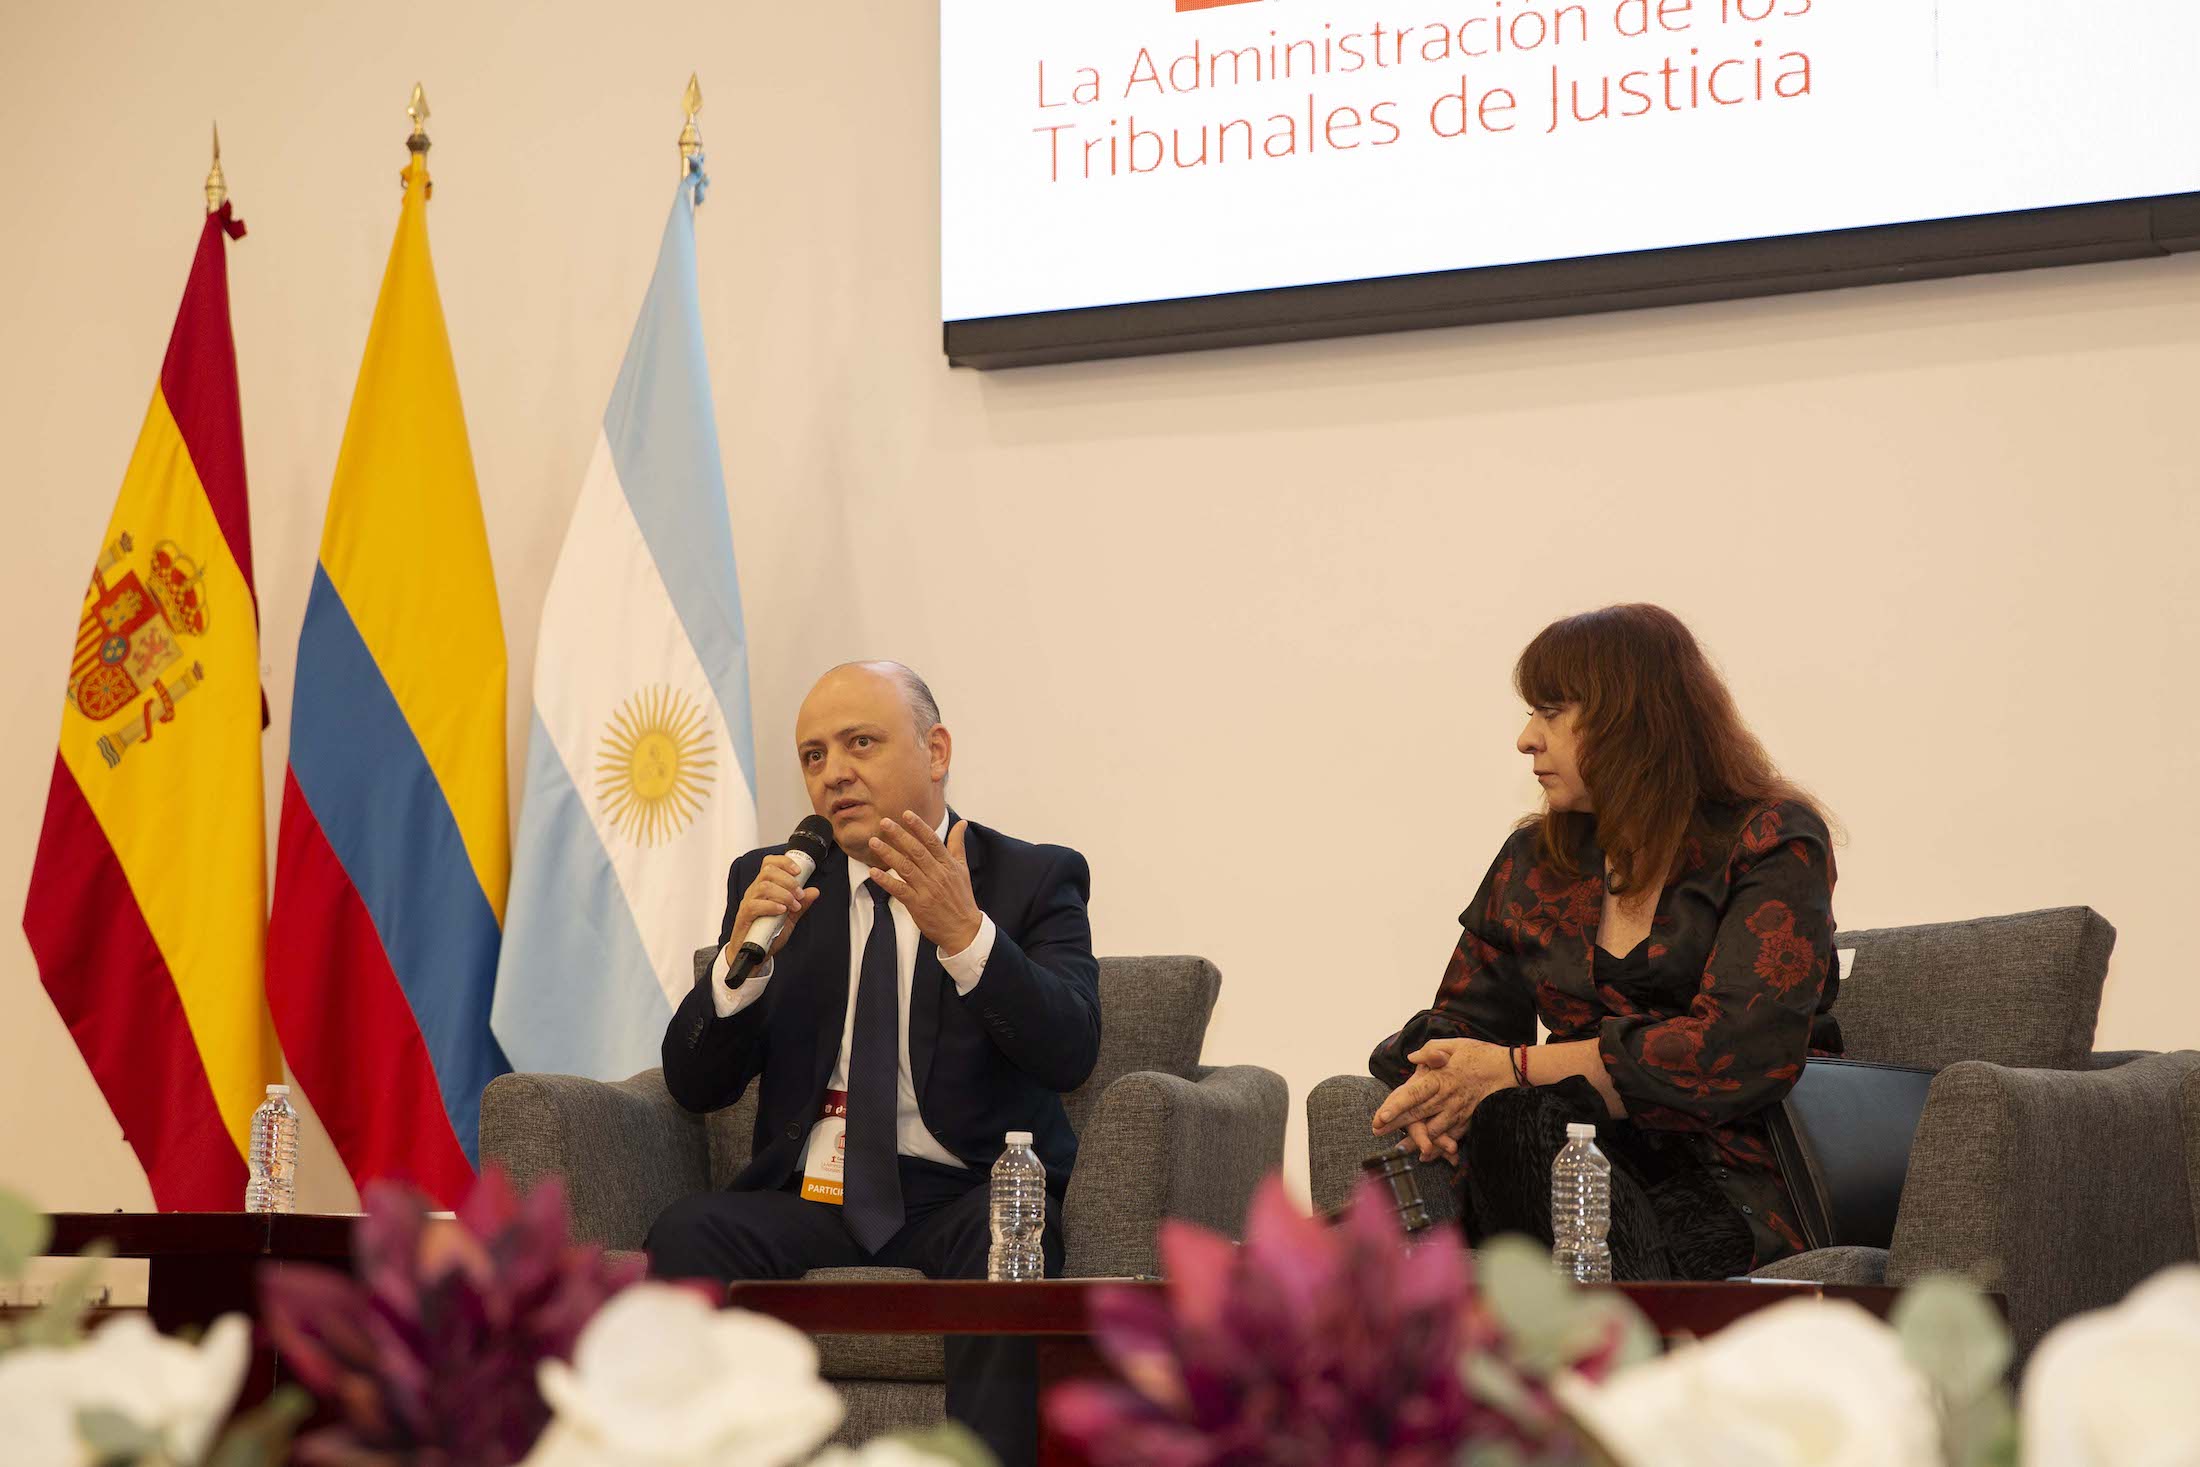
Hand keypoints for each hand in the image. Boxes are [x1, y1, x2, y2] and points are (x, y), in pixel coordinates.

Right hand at [728, 854, 820, 962]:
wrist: (754, 954)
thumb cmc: (767, 933)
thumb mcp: (789, 918)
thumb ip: (801, 904)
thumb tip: (814, 891)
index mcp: (765, 887)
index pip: (769, 864)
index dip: (784, 862)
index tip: (799, 871)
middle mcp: (755, 891)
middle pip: (768, 871)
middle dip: (789, 880)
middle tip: (799, 894)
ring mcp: (749, 902)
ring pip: (764, 886)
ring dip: (783, 894)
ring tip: (793, 905)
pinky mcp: (744, 915)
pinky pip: (755, 905)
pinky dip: (771, 906)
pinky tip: (781, 911)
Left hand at [868, 815, 982, 955]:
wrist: (964, 930)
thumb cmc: (962, 898)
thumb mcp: (963, 868)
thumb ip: (957, 844)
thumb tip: (962, 823)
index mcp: (948, 864)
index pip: (932, 841)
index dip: (919, 827)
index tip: (906, 814)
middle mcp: (937, 875)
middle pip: (916, 851)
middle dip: (899, 835)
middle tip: (884, 822)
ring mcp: (927, 890)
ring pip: (905, 867)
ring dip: (888, 854)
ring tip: (874, 842)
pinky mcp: (917, 904)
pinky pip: (899, 889)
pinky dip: (886, 880)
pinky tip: (873, 872)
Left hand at [1372, 1039, 1517, 1158]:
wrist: (1510, 1069)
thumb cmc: (1480, 1054)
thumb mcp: (1454, 1045)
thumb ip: (1431, 1051)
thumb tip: (1412, 1057)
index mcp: (1440, 1079)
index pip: (1412, 1095)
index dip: (1394, 1107)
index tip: (1379, 1117)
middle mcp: (1447, 1098)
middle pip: (1417, 1114)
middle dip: (1395, 1125)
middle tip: (1376, 1132)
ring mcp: (1458, 1111)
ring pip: (1433, 1131)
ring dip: (1415, 1140)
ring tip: (1398, 1147)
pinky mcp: (1469, 1119)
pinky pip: (1452, 1137)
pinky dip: (1439, 1147)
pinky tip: (1427, 1154)